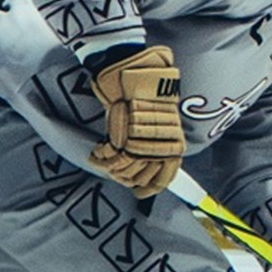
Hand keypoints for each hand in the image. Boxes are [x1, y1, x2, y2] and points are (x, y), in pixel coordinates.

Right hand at [89, 44, 185, 194]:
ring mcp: (143, 147)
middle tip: (116, 168)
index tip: (140, 192)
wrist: (138, 80)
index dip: (150, 188)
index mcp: (174, 146)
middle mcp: (161, 150)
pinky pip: (111, 160)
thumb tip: (148, 163)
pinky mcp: (124, 140)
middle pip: (140, 177)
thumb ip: (156, 145)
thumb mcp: (159, 125)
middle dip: (126, 175)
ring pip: (125, 171)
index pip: (164, 178)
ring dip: (112, 167)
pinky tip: (98, 152)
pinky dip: (102, 157)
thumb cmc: (148, 97)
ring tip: (106, 158)